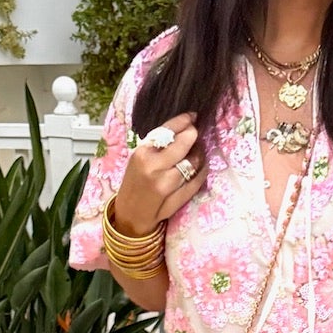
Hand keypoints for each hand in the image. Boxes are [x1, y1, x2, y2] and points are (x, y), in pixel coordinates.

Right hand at [114, 112, 206, 234]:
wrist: (129, 215)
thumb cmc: (134, 184)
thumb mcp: (138, 159)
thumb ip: (157, 145)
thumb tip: (182, 127)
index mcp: (142, 153)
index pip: (167, 130)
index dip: (184, 121)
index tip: (193, 117)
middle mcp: (154, 167)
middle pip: (184, 143)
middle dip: (193, 135)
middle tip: (195, 134)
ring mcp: (166, 184)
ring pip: (194, 162)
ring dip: (199, 154)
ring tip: (197, 151)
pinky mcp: (176, 199)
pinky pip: (197, 180)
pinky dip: (202, 171)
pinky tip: (201, 167)